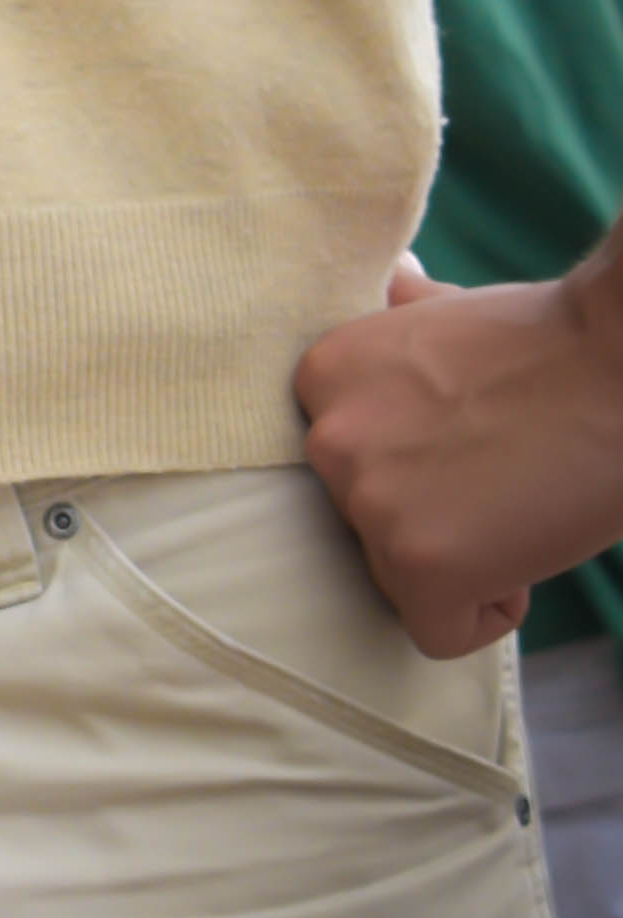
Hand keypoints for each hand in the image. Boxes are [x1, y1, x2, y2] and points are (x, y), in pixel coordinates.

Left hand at [296, 239, 622, 655]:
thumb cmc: (552, 338)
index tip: (477, 438)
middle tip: (507, 468)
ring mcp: (370, 504)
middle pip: (371, 528)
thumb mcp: (448, 313)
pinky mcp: (421, 564)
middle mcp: (328, 441)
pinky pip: (439, 633)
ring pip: (405, 581)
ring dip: (470, 557)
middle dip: (438, 515)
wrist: (617, 362)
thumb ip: (404, 322)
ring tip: (523, 496)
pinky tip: (528, 544)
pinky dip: (492, 610)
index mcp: (323, 377)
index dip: (423, 467)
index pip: (350, 466)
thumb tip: (396, 284)